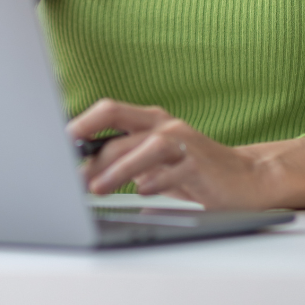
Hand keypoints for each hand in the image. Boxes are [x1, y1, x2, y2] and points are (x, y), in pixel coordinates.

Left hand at [68, 99, 304, 210]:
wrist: (247, 180)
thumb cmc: (193, 170)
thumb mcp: (154, 163)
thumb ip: (123, 161)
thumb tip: (81, 172)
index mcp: (150, 121)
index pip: (108, 111)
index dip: (81, 123)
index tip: (58, 142)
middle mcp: (165, 125)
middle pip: (120, 127)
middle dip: (91, 152)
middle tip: (70, 175)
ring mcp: (184, 142)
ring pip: (144, 146)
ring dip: (117, 168)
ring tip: (96, 187)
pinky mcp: (200, 164)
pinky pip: (172, 170)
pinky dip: (154, 182)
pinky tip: (140, 193)